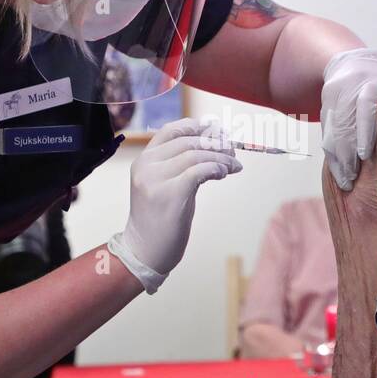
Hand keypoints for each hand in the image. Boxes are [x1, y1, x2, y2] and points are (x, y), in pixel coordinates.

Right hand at [109, 118, 241, 292]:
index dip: (197, 126)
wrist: (144, 251)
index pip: (171, 130)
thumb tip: (212, 145)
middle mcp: (147, 166)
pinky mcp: (170, 194)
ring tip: (232, 166)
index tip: (217, 129)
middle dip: (216, 143)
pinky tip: (223, 174)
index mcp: (144, 160)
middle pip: (188, 141)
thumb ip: (180, 165)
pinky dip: (216, 168)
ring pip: (196, 154)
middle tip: (232, 151)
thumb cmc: (160, 219)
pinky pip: (199, 171)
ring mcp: (156, 179)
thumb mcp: (164, 184)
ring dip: (221, 158)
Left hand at [320, 48, 376, 190]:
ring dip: (364, 131)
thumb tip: (341, 174)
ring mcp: (373, 80)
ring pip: (366, 104)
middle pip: (347, 120)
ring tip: (364, 154)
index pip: (334, 130)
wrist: (358, 61)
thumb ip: (334, 139)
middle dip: (348, 150)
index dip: (338, 157)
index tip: (344, 180)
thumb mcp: (333, 112)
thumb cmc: (346, 96)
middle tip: (352, 174)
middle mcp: (352, 86)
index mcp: (333, 93)